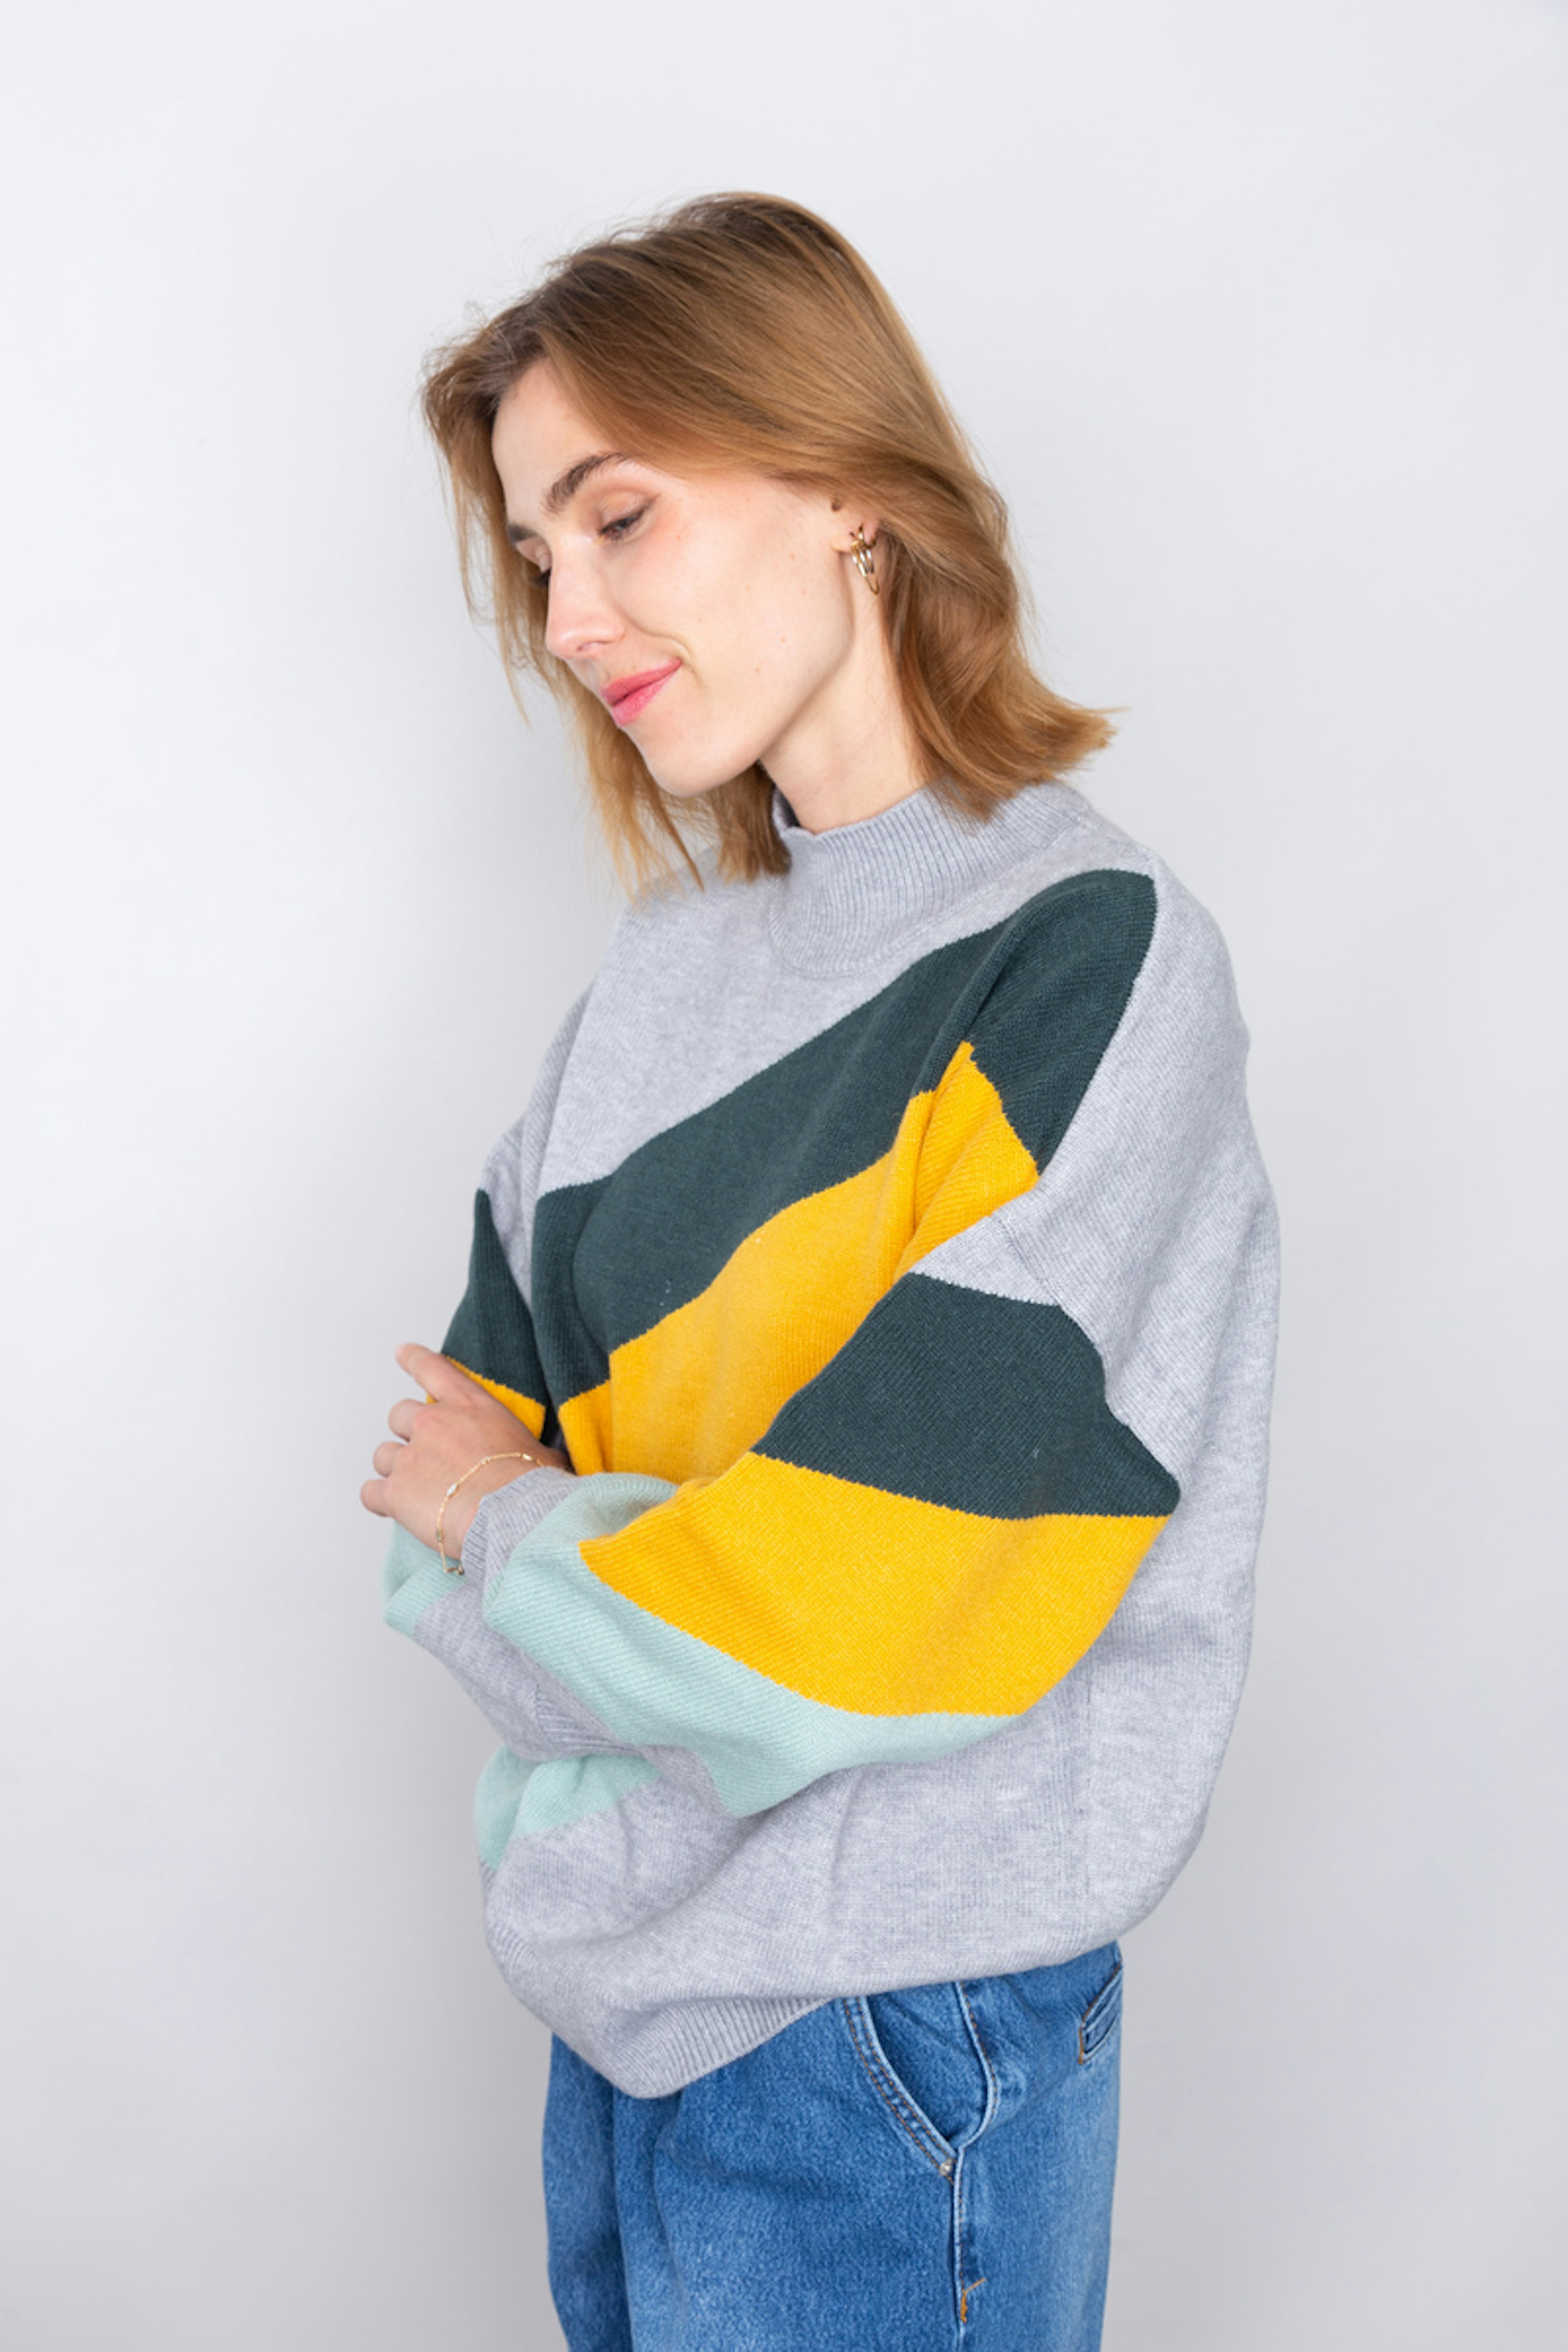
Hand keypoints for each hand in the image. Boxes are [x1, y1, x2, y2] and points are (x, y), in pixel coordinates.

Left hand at [361, 1342, 569, 1558]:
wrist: (511, 1515)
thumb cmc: (530, 1486)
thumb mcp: (541, 1454)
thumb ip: (528, 1451)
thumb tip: (547, 1463)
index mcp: (469, 1406)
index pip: (433, 1369)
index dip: (414, 1359)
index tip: (401, 1352)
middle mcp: (433, 1424)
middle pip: (400, 1415)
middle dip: (409, 1434)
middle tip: (426, 1456)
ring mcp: (410, 1457)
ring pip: (383, 1454)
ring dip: (395, 1469)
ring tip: (417, 1490)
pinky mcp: (394, 1492)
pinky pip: (370, 1492)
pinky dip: (379, 1500)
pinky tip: (395, 1509)